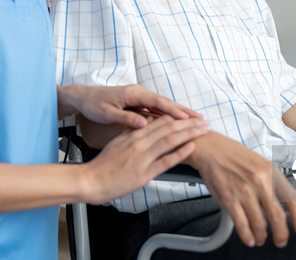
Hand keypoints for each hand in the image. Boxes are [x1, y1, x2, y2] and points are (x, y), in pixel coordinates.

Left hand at [58, 84, 202, 128]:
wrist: (84, 96)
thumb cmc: (94, 105)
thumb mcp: (107, 113)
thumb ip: (126, 118)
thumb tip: (143, 123)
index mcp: (133, 94)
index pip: (159, 103)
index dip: (175, 111)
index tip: (188, 119)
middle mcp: (139, 92)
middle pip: (166, 102)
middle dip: (184, 111)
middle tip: (201, 119)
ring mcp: (139, 96)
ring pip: (163, 105)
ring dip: (178, 112)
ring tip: (194, 120)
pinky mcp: (137, 101)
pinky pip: (156, 108)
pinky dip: (168, 113)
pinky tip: (176, 121)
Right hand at [82, 115, 209, 203]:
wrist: (91, 180)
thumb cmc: (104, 163)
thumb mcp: (118, 141)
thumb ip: (133, 131)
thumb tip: (147, 122)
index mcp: (134, 135)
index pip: (160, 121)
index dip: (178, 117)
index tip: (191, 116)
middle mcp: (139, 143)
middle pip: (169, 128)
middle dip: (189, 124)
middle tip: (204, 121)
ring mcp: (142, 157)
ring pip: (170, 141)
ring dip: (189, 134)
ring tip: (203, 130)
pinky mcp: (144, 173)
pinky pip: (165, 161)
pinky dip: (179, 153)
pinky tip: (191, 147)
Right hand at [187, 132, 295, 247]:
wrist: (212, 149)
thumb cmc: (236, 156)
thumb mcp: (262, 164)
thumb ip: (277, 182)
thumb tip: (293, 199)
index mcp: (271, 172)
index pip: (292, 199)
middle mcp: (260, 182)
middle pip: (277, 217)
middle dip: (281, 234)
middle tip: (281, 240)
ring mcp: (244, 191)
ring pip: (259, 224)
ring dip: (262, 236)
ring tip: (261, 238)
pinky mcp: (229, 199)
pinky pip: (241, 224)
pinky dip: (247, 236)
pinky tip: (249, 239)